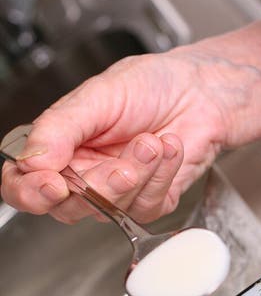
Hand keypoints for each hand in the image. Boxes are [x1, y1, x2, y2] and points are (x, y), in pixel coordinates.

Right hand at [1, 47, 227, 223]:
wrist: (202, 92)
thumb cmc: (151, 86)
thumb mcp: (98, 95)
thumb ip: (59, 127)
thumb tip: (31, 159)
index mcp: (56, 147)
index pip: (23, 184)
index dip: (31, 192)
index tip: (54, 184)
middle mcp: (81, 175)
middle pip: (67, 207)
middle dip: (99, 186)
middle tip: (123, 163)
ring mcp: (114, 192)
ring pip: (110, 210)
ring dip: (137, 175)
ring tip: (152, 142)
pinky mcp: (148, 201)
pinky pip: (145, 207)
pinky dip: (161, 176)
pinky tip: (169, 149)